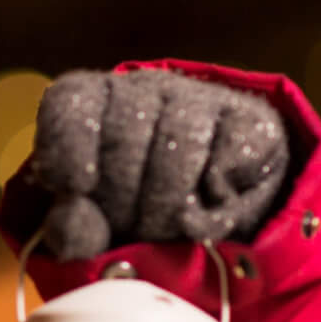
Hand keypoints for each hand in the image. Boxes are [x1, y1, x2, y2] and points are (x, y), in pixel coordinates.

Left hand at [22, 69, 290, 259]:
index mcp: (93, 104)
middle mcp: (144, 90)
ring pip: (179, 144)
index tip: (78, 186)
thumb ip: (74, 229)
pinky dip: (217, 201)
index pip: (70, 102)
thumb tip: (71, 223)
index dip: (69, 145)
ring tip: (169, 228)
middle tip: (133, 228)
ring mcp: (199, 99)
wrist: (220, 228)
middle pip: (125, 135)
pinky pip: (228, 160)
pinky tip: (210, 207)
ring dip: (170, 205)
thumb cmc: (139, 220)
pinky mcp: (251, 120)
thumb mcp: (96, 231)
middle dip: (124, 199)